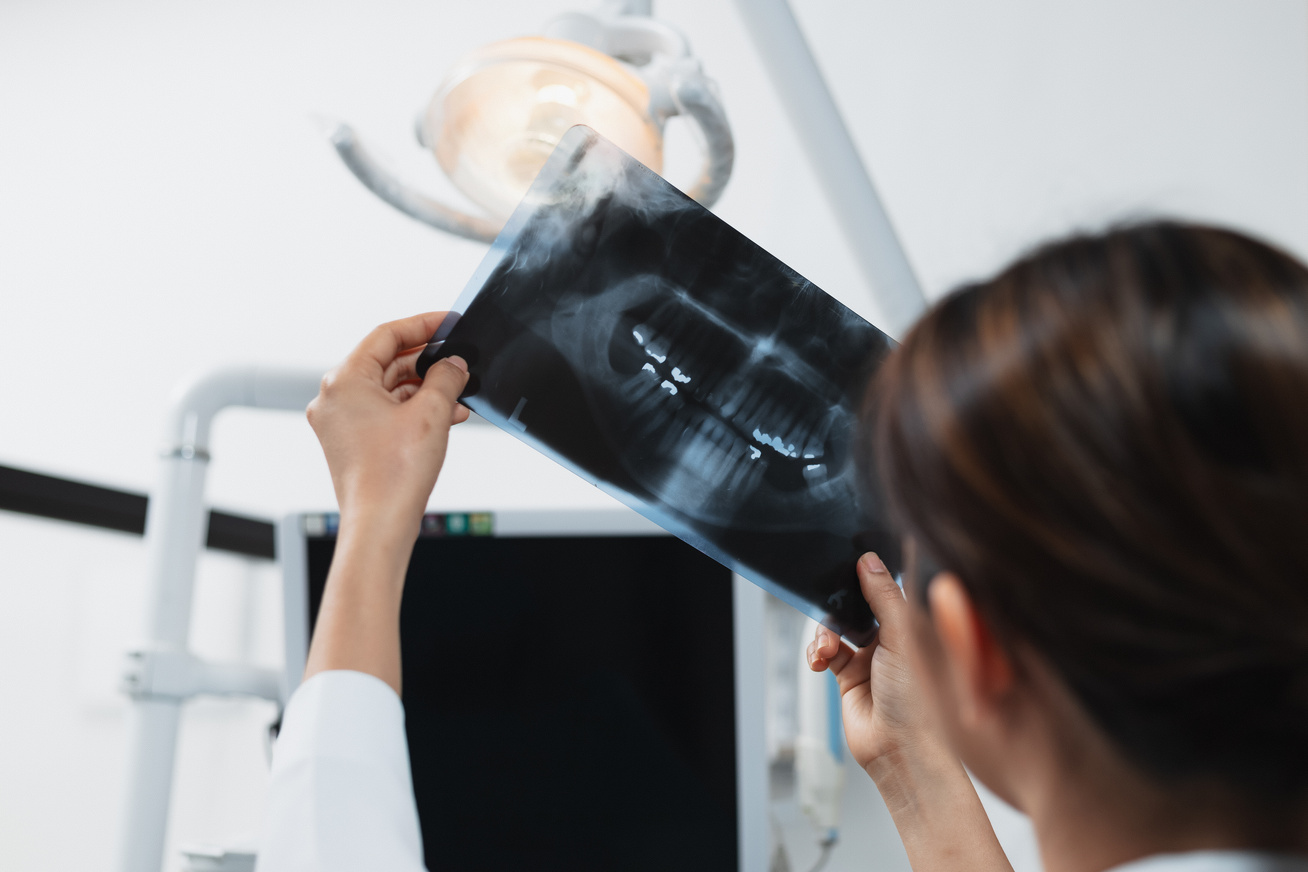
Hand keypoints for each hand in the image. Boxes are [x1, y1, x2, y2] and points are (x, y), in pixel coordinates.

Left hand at [306, 312, 470, 534]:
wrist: (380, 524)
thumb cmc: (392, 475)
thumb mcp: (431, 413)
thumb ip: (445, 377)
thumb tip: (454, 364)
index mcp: (343, 380)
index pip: (386, 335)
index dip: (423, 325)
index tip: (448, 322)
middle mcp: (334, 398)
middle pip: (386, 362)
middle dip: (427, 362)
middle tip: (458, 360)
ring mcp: (340, 422)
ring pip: (388, 390)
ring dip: (425, 389)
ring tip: (458, 393)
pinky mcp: (350, 442)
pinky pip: (385, 412)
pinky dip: (413, 410)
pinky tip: (445, 416)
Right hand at [807, 552, 940, 775]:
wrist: (900, 749)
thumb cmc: (918, 699)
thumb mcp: (904, 636)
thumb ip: (885, 596)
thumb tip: (868, 561)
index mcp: (915, 625)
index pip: (889, 589)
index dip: (870, 576)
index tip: (851, 563)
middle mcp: (894, 639)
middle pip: (858, 606)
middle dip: (840, 605)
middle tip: (831, 603)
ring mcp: (871, 658)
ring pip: (838, 628)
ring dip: (825, 633)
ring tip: (826, 649)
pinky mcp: (850, 676)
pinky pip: (826, 652)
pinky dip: (818, 652)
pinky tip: (819, 659)